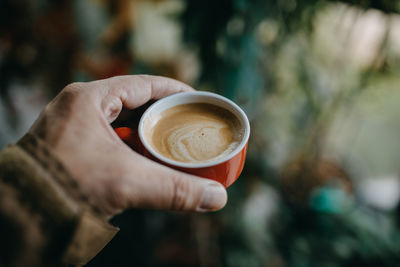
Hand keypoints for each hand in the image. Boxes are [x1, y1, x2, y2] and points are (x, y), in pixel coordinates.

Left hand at [30, 75, 226, 215]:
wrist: (19, 214)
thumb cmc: (64, 187)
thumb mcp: (127, 184)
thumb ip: (175, 189)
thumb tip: (217, 198)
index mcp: (88, 98)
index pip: (143, 84)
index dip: (174, 91)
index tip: (196, 100)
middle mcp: (77, 106)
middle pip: (132, 102)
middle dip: (160, 114)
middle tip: (186, 125)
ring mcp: (70, 125)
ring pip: (119, 122)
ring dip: (143, 132)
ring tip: (168, 143)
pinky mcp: (68, 145)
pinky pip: (106, 137)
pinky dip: (127, 146)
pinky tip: (141, 159)